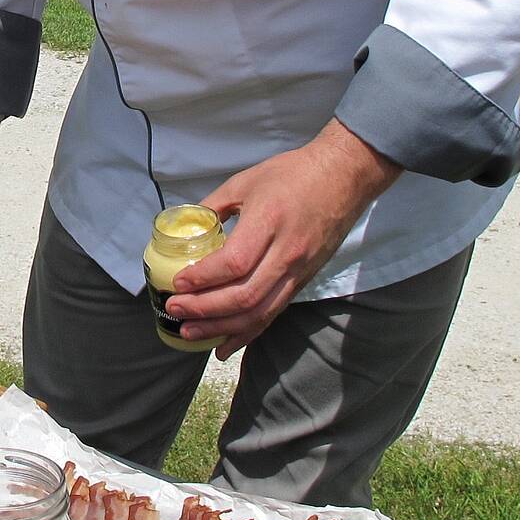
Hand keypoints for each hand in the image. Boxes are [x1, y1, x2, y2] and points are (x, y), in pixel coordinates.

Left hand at [164, 119, 401, 359]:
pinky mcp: (304, 281)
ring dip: (223, 327)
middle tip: (176, 309)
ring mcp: (299, 271)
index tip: (178, 283)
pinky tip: (225, 344)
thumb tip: (184, 228)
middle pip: (245, 296)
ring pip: (260, 312)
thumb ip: (213, 206)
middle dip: (205, 309)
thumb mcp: (245, 182)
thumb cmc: (292, 174)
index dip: (203, 278)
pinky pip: (274, 313)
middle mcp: (287, 253)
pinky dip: (248, 332)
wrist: (343, 177)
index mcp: (269, 222)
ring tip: (191, 332)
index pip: (234, 263)